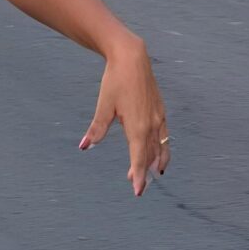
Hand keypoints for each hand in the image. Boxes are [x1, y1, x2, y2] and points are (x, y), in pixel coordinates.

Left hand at [78, 41, 169, 195]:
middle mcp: (152, 125)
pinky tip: (159, 150)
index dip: (139, 176)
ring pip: (160, 146)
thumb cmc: (116, 81)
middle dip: (144, 171)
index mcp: (138, 127)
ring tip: (153, 173)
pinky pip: (164, 135)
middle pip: (150, 155)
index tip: (138, 191)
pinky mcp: (160, 110)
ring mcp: (159, 117)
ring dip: (155, 161)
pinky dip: (162, 147)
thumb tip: (84, 146)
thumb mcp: (104, 106)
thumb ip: (96, 129)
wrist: (132, 58)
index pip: (139, 159)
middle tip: (137, 185)